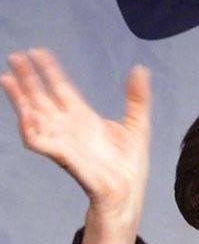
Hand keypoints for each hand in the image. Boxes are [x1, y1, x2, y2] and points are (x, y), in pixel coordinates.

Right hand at [1, 48, 150, 243]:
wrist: (128, 192)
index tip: (39, 51)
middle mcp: (68, 126)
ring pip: (33, 115)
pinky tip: (24, 112)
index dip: (49, 70)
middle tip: (15, 56)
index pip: (61, 87)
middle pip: (42, 96)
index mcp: (83, 116)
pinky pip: (37, 141)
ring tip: (7, 79)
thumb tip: (140, 68)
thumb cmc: (128, 163)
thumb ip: (136, 97)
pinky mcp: (63, 157)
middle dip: (27, 78)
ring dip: (19, 98)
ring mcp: (63, 141)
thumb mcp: (137, 123)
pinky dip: (28, 127)